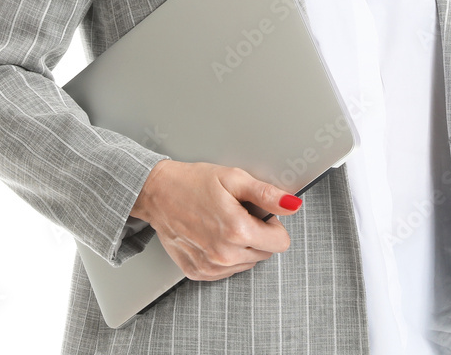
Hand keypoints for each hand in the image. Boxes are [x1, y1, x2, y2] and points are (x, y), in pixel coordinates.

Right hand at [129, 159, 301, 280]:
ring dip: (242, 246)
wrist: (157, 193)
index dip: (273, 224)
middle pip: (265, 253)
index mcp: (237, 230)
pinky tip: (212, 235)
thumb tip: (292, 204)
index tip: (259, 212)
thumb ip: (266, 194)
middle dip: (257, 234)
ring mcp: (211, 267)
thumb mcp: (234, 178)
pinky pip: (227, 270)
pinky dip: (225, 255)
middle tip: (237, 213)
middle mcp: (225, 255)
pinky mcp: (198, 273)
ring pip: (247, 263)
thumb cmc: (193, 182)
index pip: (280, 242)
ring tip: (222, 222)